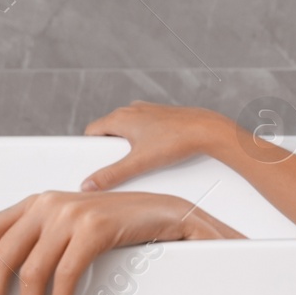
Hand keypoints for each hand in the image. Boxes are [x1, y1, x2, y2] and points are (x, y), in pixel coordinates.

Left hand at [0, 189, 243, 294]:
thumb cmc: (117, 226)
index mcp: (36, 203)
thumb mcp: (70, 227)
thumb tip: (0, 279)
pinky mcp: (95, 227)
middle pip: (0, 258)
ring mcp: (71, 213)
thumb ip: (39, 240)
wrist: (167, 213)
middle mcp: (48, 203)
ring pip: (31, 274)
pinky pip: (64, 276)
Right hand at [80, 100, 226, 190]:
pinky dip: (141, 140)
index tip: (93, 164)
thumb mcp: (139, 163)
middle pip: (108, 131)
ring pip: (126, 129)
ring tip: (136, 161)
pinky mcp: (161, 115)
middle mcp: (132, 109)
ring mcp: (147, 110)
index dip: (89, 149)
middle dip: (108, 150)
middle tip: (116, 167)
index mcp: (120, 117)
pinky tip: (153, 153)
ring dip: (126, 145)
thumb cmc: (175, 141)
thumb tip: (89, 185)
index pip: (91, 131)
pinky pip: (142, 128)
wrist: (207, 130)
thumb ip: (112, 175)